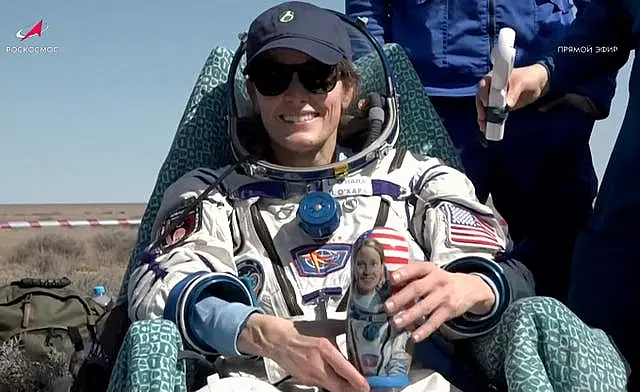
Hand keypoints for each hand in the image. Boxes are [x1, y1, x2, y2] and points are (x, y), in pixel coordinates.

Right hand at [238, 313, 368, 391]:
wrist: (277, 339)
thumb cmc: (299, 331)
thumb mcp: (325, 326)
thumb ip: (343, 327)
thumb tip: (357, 327)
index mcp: (324, 349)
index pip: (344, 370)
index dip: (358, 381)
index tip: (367, 385)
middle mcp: (318, 366)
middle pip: (340, 386)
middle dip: (353, 388)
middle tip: (364, 386)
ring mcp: (310, 375)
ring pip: (332, 387)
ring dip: (343, 387)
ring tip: (353, 383)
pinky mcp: (306, 380)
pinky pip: (323, 385)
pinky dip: (332, 383)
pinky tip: (337, 378)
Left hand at [383, 262, 494, 342]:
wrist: (471, 287)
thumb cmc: (441, 281)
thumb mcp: (430, 273)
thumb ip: (412, 278)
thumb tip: (391, 288)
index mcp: (430, 269)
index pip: (416, 268)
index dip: (404, 273)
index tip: (392, 279)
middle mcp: (437, 281)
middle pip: (417, 289)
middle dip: (401, 298)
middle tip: (387, 307)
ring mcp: (444, 296)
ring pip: (424, 307)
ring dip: (409, 316)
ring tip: (396, 323)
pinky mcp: (449, 310)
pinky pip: (435, 321)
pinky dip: (424, 330)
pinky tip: (415, 336)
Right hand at [476, 63, 549, 131]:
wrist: (537, 84)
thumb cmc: (528, 78)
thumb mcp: (522, 83)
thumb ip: (514, 93)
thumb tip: (507, 105)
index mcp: (494, 77)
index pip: (484, 85)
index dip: (483, 94)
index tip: (486, 103)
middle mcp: (491, 87)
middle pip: (481, 98)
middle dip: (481, 109)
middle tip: (483, 118)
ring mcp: (493, 97)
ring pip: (484, 108)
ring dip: (483, 118)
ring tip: (484, 127)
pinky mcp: (498, 106)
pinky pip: (491, 114)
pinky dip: (489, 121)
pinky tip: (487, 128)